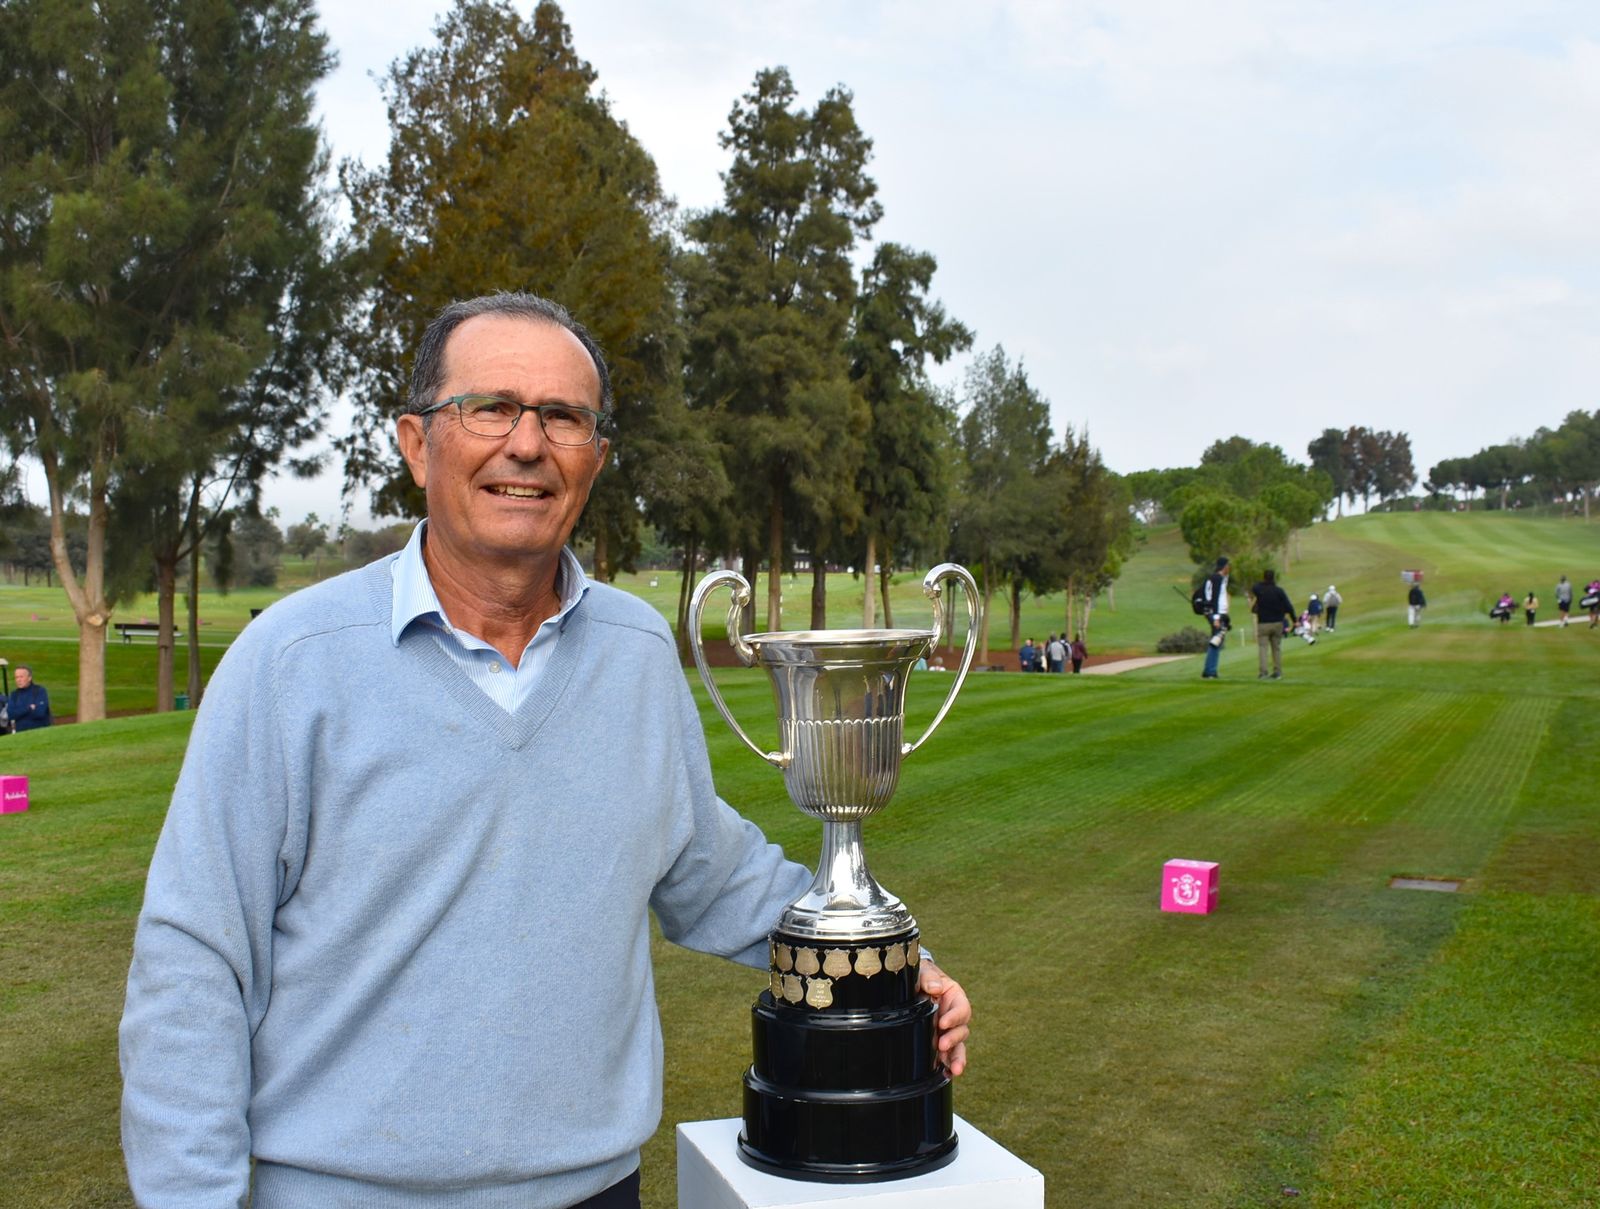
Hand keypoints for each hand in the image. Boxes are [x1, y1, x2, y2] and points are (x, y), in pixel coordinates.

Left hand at [917, 959, 970, 1076]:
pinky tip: (947, 1075)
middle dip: (954, 1039)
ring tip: (954, 1069)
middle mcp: (954, 1016)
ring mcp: (947, 1030)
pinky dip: (948, 1065)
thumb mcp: (924, 972)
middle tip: (942, 1045)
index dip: (955, 1017)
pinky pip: (946, 1055)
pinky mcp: (938, 1041)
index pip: (961, 1009)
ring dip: (956, 1057)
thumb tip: (935, 988)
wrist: (911, 985)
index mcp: (955, 997)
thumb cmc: (921, 976)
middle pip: (962, 1030)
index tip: (942, 1023)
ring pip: (958, 1047)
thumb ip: (929, 978)